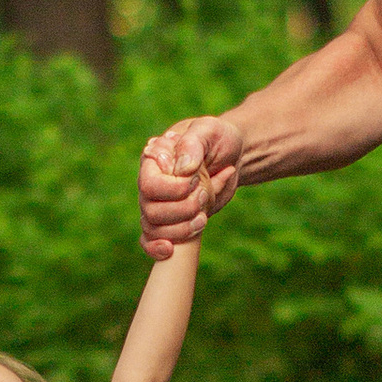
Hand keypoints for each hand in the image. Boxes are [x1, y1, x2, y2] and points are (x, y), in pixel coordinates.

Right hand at [138, 117, 241, 257]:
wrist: (232, 156)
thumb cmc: (218, 139)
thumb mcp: (208, 131)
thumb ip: (193, 144)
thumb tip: (182, 169)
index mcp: (153, 161)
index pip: (149, 185)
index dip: (174, 190)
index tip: (196, 179)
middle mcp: (150, 185)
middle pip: (151, 212)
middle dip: (183, 209)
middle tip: (204, 196)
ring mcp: (159, 204)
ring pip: (153, 229)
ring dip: (181, 229)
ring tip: (203, 217)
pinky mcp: (170, 221)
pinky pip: (150, 240)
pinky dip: (156, 248)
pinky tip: (170, 250)